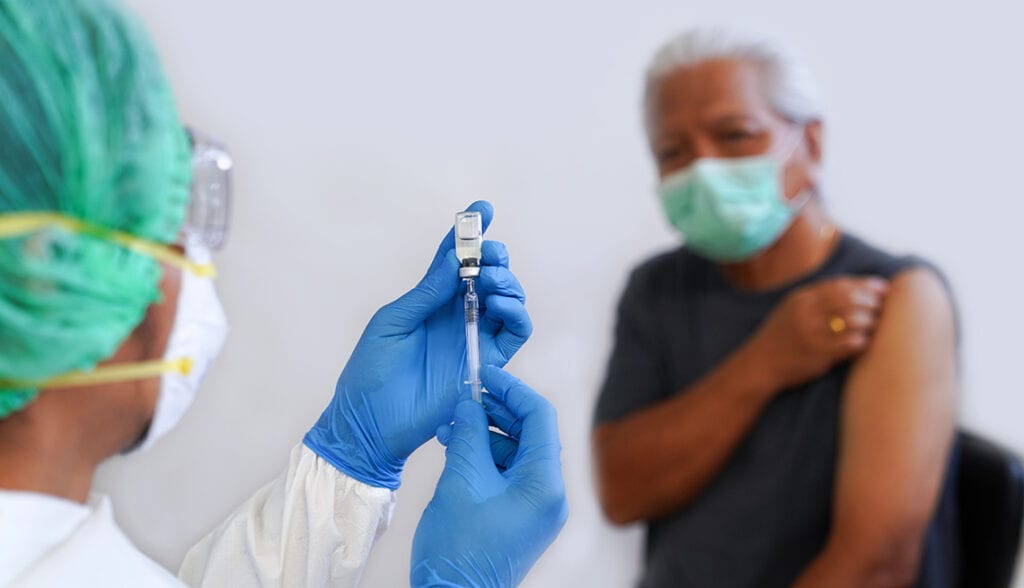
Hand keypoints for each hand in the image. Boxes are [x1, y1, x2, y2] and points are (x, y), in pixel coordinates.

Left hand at [303, 201, 532, 488]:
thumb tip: (456, 259)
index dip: (471, 233)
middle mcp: (456, 315)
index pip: (454, 260)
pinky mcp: (486, 362)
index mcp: (430, 300)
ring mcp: (473, 338)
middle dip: (495, 257)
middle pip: (488, 275)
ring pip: (507, 301)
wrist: (370, 422)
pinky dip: (516, 315)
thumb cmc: (371, 372)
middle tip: (489, 255)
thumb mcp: (393, 322)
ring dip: (507, 284)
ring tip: (491, 282)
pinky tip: (500, 307)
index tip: (483, 209)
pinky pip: (514, 334)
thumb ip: (427, 292)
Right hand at [411, 367, 568, 587]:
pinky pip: (507, 475)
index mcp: (545, 484)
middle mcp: (549, 495)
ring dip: (485, 434)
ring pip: (515, 453)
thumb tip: (470, 404)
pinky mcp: (520, 517)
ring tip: (452, 424)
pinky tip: (456, 447)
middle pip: (530, 433)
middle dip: (496, 411)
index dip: (512, 390)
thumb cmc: (457, 548)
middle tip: (466, 395)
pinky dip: (484, 458)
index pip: (540, 417)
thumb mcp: (460, 481)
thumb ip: (469, 435)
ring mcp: (536, 508)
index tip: (485, 374)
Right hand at [748, 276, 888, 389]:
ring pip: (851, 320)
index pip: (839, 285)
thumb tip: (856, 289)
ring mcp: (812, 334)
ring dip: (869, 321)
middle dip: (871, 301)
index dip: (865, 285)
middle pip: (848, 300)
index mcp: (801, 299)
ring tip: (876, 324)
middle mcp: (806, 313)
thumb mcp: (793, 308)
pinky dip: (861, 341)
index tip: (882, 288)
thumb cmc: (783, 335)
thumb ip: (819, 298)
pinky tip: (865, 342)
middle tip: (883, 306)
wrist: (760, 363)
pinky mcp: (818, 354)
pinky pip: (848, 344)